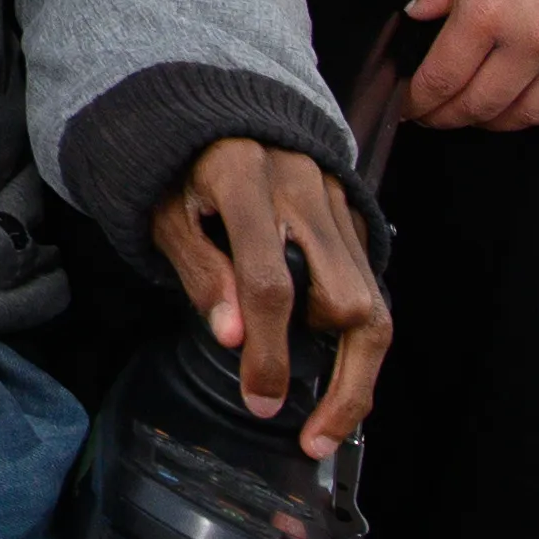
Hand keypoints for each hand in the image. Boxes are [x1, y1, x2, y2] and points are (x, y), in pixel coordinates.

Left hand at [145, 136, 391, 458]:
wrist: (214, 108)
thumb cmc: (178, 168)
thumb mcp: (164, 212)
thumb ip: (200, 270)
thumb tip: (233, 337)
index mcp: (243, 179)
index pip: (268, 282)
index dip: (266, 350)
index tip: (262, 400)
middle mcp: (304, 186)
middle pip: (345, 299)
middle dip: (335, 371)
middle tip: (311, 430)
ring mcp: (338, 198)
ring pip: (374, 299)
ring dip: (357, 366)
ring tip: (333, 419)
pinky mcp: (354, 213)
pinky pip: (371, 284)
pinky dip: (360, 336)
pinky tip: (340, 374)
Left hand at [401, 0, 538, 129]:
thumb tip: (418, 16)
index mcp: (486, 12)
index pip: (444, 79)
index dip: (422, 101)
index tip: (412, 106)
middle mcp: (533, 41)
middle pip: (484, 106)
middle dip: (452, 117)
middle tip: (438, 115)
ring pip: (535, 114)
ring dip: (503, 119)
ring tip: (485, 109)